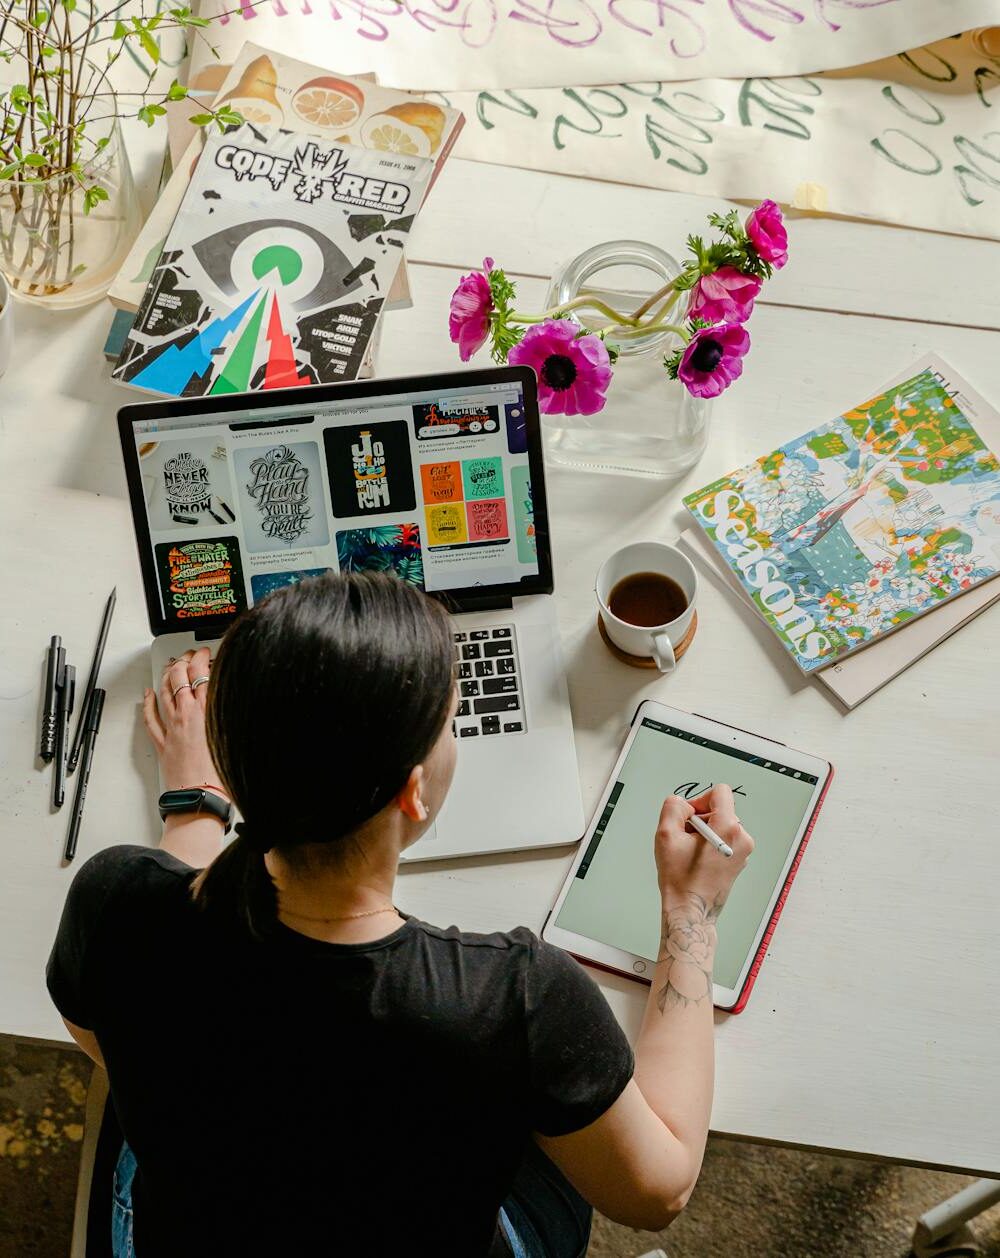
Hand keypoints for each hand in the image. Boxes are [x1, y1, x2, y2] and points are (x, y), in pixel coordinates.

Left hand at [142, 648, 225, 795]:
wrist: (202, 796)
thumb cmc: (221, 774)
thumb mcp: (235, 734)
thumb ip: (232, 712)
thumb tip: (234, 698)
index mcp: (208, 710)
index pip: (202, 672)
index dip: (202, 657)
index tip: (206, 652)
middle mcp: (187, 715)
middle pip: (180, 677)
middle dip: (184, 661)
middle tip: (189, 655)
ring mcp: (172, 727)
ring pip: (164, 692)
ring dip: (167, 675)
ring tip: (171, 666)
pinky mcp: (163, 742)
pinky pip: (150, 717)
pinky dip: (148, 702)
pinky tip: (148, 694)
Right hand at [653, 785, 753, 911]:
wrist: (690, 909)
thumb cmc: (681, 879)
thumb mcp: (666, 834)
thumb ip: (673, 807)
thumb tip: (683, 804)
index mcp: (728, 827)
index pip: (720, 792)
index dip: (699, 799)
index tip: (690, 816)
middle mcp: (742, 838)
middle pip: (720, 809)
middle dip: (700, 818)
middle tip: (685, 838)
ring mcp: (743, 851)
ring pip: (721, 824)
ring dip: (704, 832)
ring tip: (691, 851)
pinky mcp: (739, 860)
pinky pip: (725, 839)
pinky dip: (710, 843)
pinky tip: (698, 859)